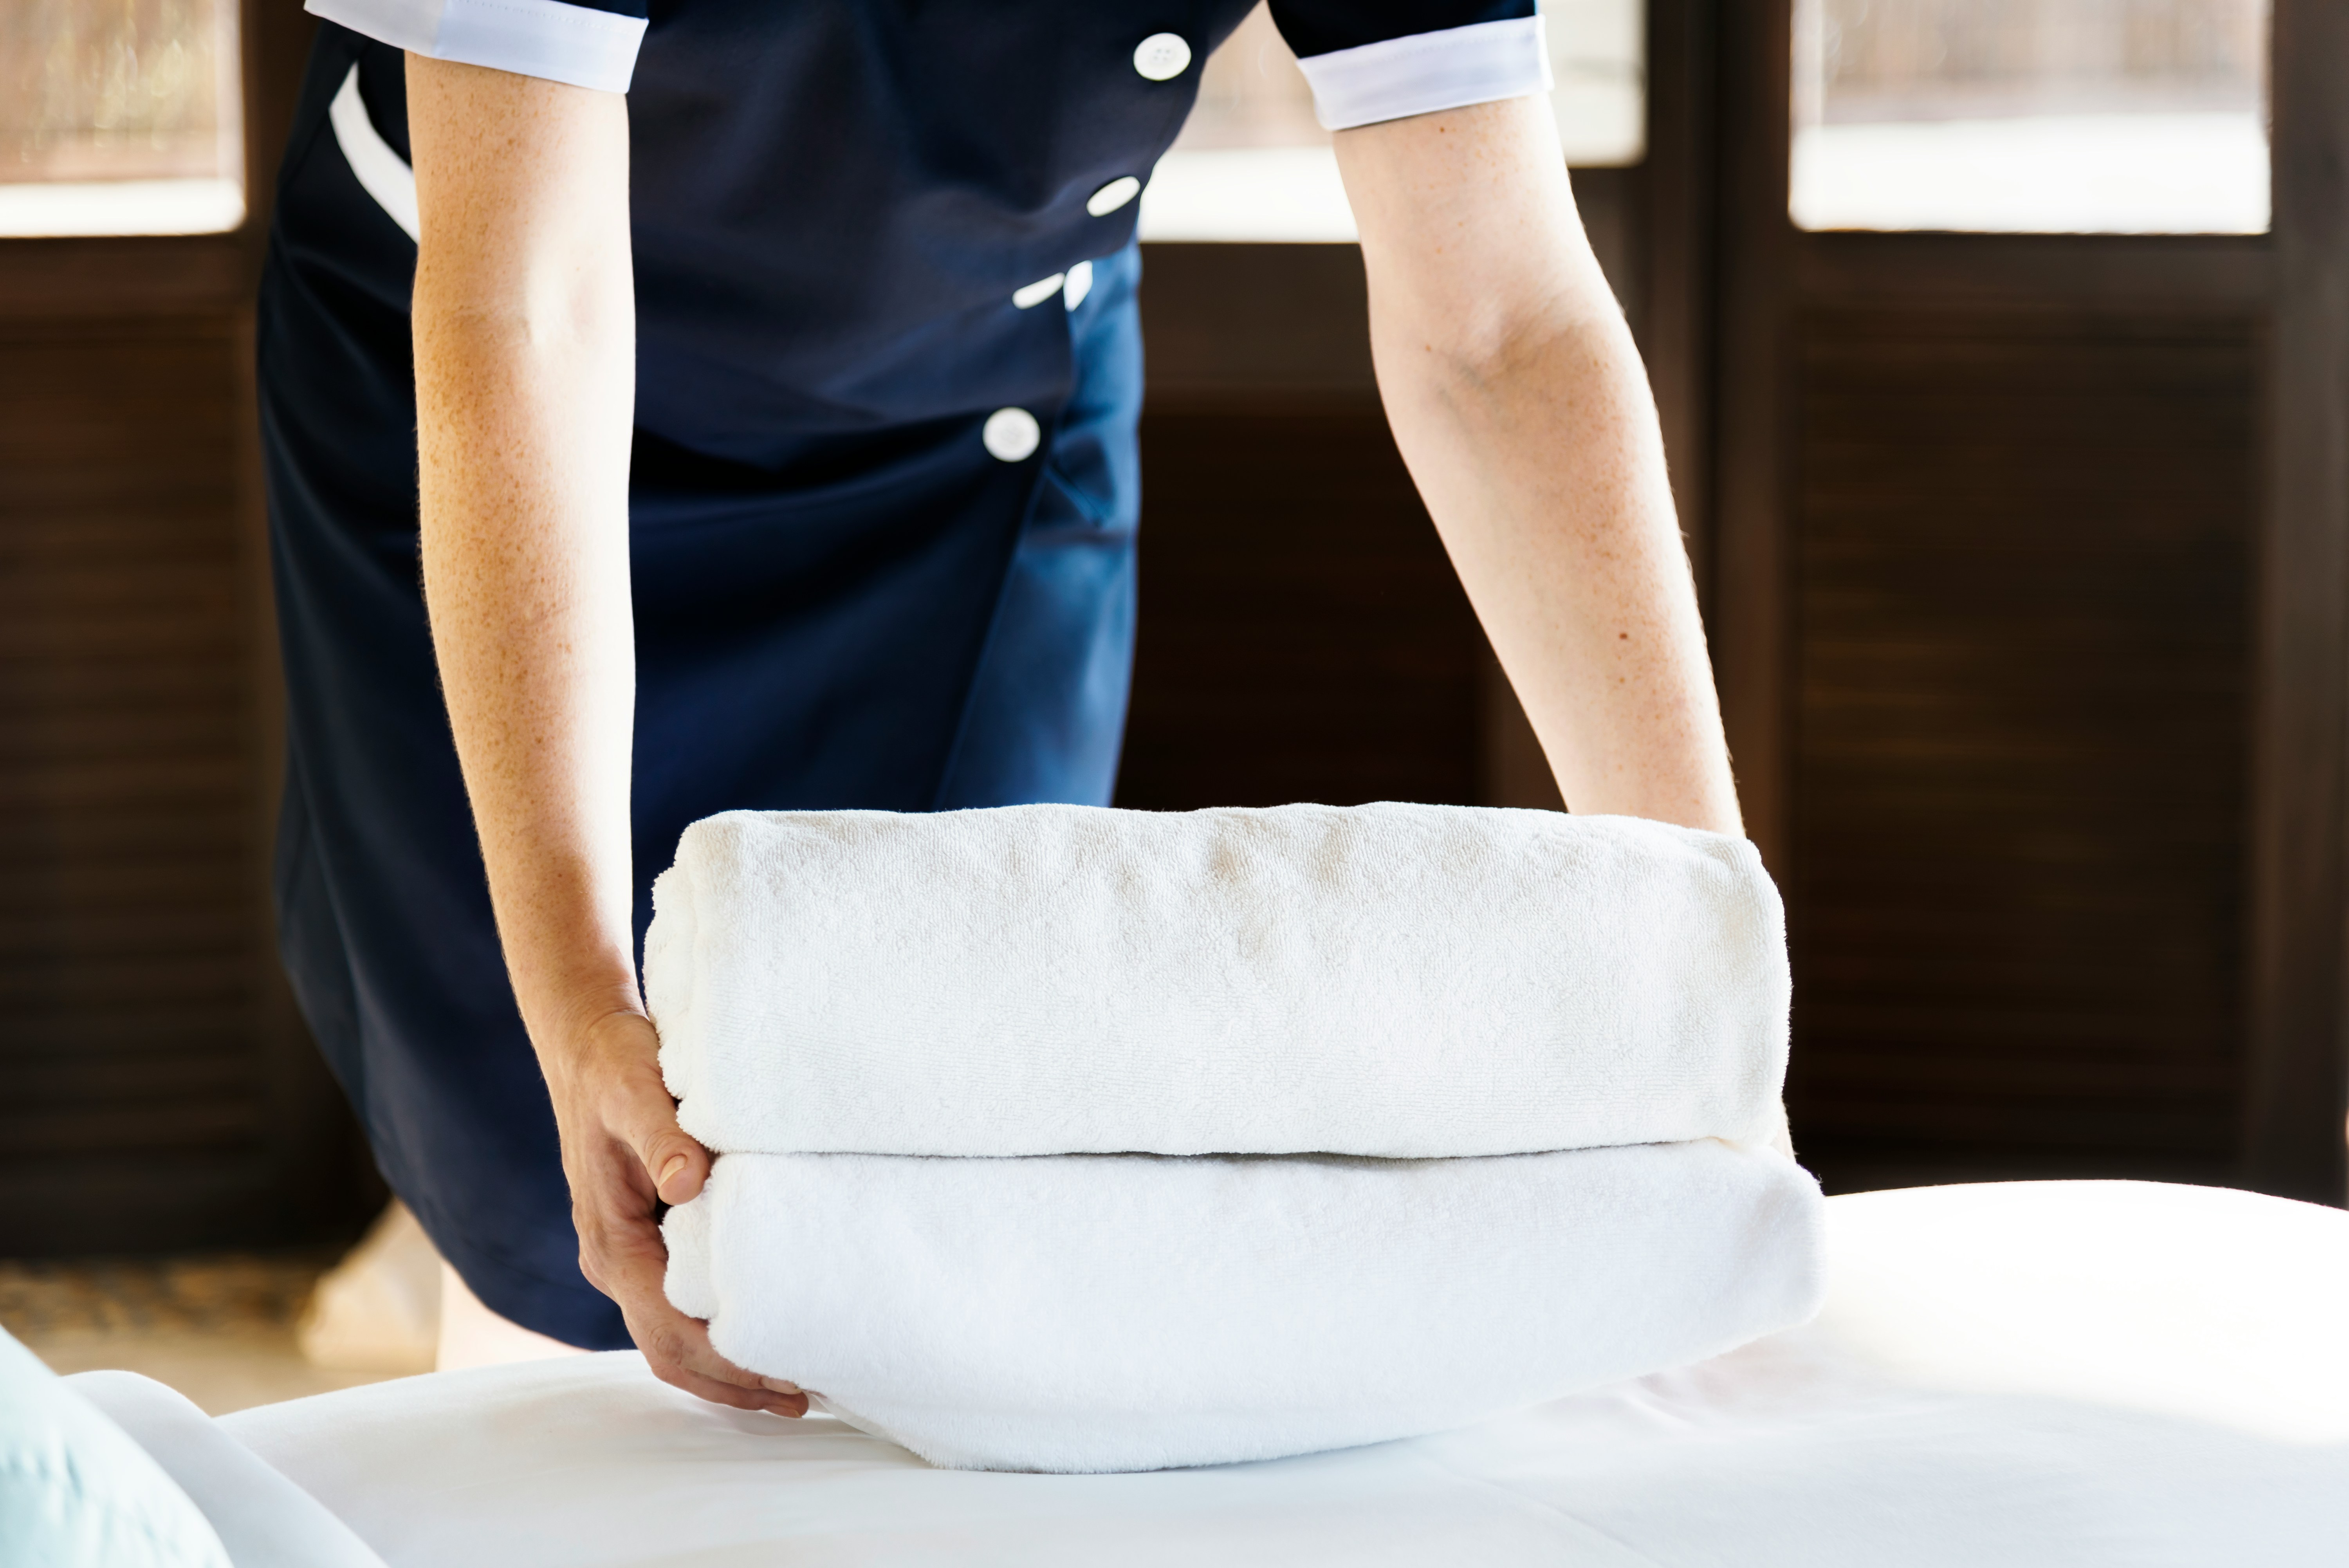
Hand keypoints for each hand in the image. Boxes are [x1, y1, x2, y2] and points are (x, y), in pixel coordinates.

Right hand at [543, 1006, 808, 1416]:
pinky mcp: (644, 1242)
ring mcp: (628, 1257)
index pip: (671, 1329)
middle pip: (671, 1352)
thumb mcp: (637, 1091)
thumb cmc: (614, 1065)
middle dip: (733, 1383)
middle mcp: (615, 1261)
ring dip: (728, 1367)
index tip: (786, 1375)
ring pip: (673, 1337)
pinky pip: (678, 1307)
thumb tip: (690, 1183)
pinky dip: (718, 1332)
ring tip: (794, 1382)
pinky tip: (764, 1329)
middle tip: (804, 1399)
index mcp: (613, 1242)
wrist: (585, 1042)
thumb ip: (664, 1137)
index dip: (729, 1360)